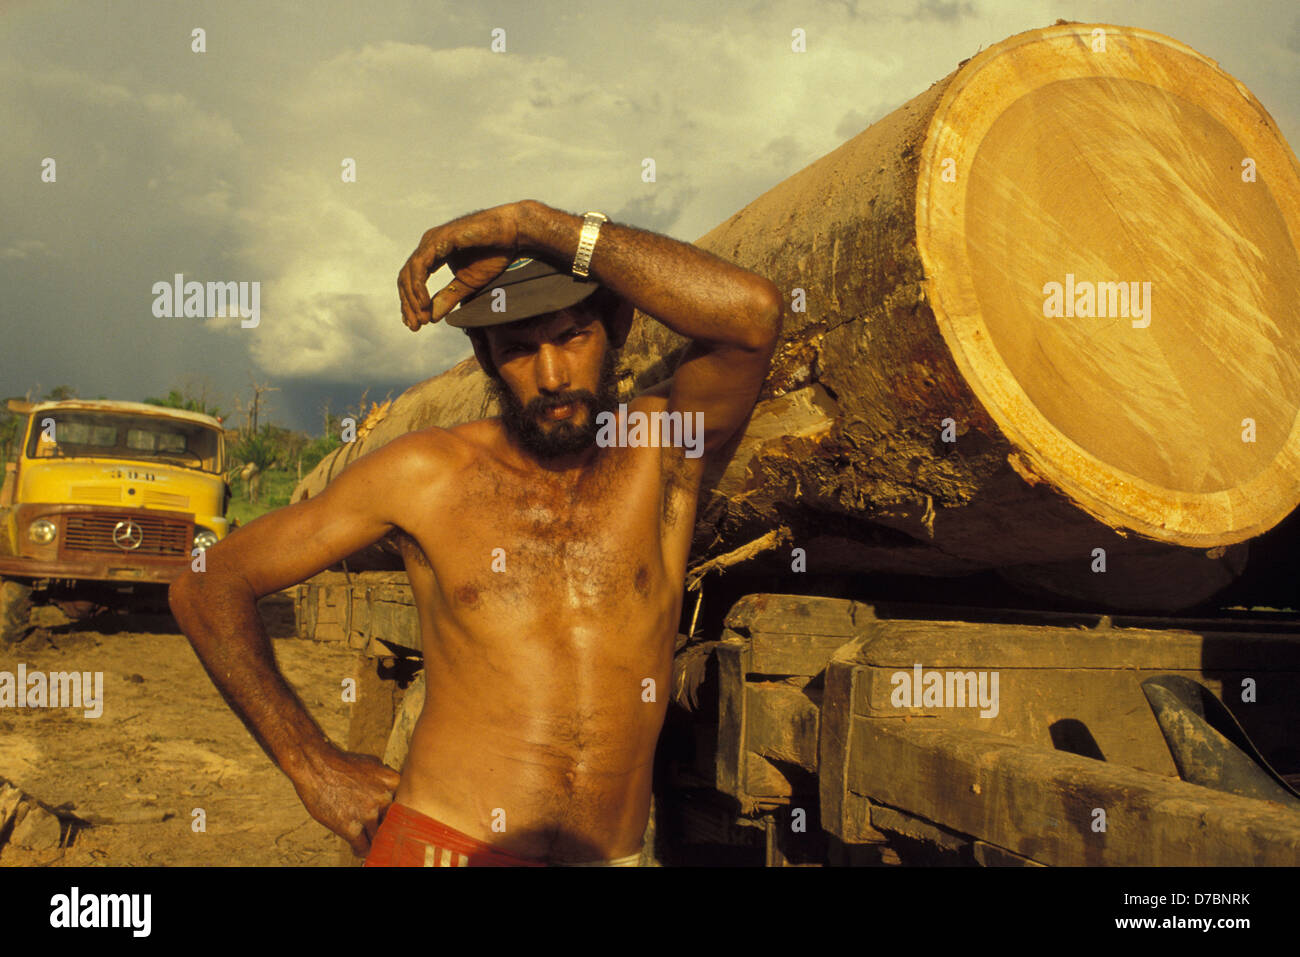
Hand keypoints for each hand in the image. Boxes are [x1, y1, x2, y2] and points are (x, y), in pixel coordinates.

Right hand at [291, 745, 402, 856]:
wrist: (316, 766)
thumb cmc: (342, 764)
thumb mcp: (373, 764)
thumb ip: (385, 781)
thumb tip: (390, 792)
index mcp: (393, 782)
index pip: (404, 806)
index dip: (399, 816)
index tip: (397, 823)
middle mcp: (384, 798)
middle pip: (394, 823)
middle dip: (389, 830)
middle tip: (386, 836)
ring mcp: (367, 813)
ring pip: (379, 837)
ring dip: (374, 841)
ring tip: (372, 844)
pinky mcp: (350, 827)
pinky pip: (363, 846)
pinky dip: (362, 850)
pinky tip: (359, 850)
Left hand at [397, 202, 522, 330]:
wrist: (511, 234)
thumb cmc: (492, 254)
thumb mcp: (467, 284)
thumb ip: (448, 297)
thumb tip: (431, 318)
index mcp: (432, 254)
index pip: (411, 281)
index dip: (411, 304)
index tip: (416, 324)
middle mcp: (428, 245)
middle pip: (405, 278)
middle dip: (408, 305)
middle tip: (414, 326)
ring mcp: (431, 241)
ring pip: (409, 273)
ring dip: (412, 299)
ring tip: (420, 317)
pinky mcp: (439, 239)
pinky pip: (420, 265)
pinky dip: (418, 285)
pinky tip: (424, 302)